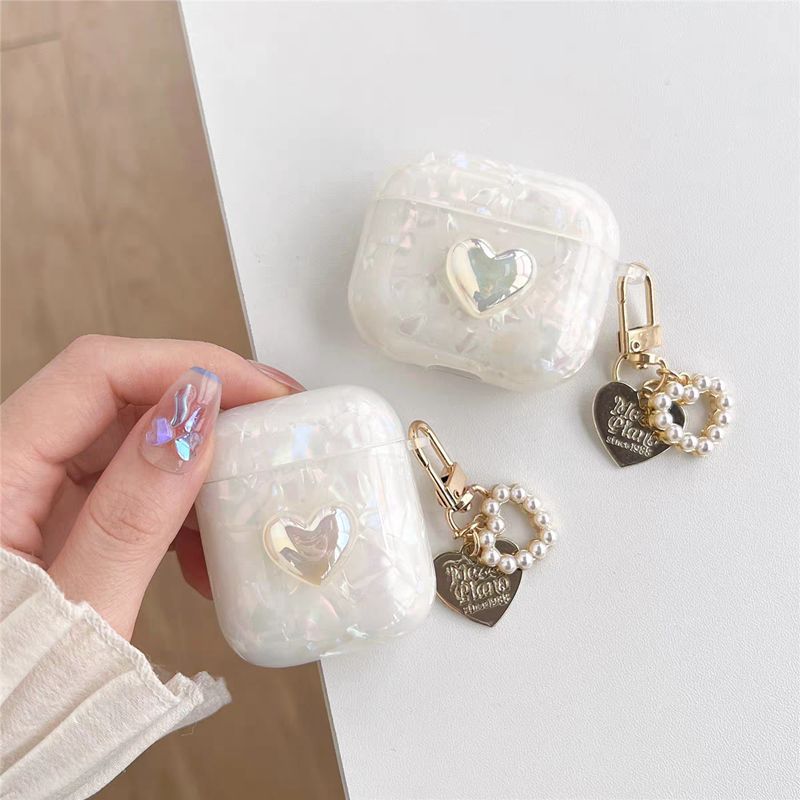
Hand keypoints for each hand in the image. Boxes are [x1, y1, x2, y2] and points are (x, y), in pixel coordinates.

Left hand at [0, 335, 303, 639]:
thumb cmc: (10, 697)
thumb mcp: (85, 612)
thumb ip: (135, 512)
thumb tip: (193, 416)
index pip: (95, 374)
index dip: (186, 365)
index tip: (258, 390)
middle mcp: (12, 468)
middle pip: (124, 395)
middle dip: (209, 409)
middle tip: (273, 426)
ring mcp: (38, 492)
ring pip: (137, 437)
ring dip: (204, 464)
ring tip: (248, 502)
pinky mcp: (64, 517)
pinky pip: (137, 482)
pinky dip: (185, 504)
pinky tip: (210, 546)